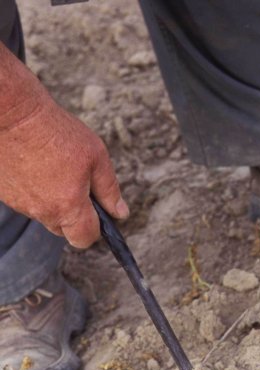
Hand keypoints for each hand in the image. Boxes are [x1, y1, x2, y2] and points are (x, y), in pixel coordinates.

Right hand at [0, 73, 127, 247]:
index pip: (84, 238)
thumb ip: (109, 191)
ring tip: (55, 169)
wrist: (12, 114)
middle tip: (77, 186)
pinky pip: (25, 200)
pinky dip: (33, 190)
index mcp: (68, 206)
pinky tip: (36, 166)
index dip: (95, 229)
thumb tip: (120, 213)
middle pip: (63, 229)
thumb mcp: (96, 158)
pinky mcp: (3, 192)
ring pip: (43, 214)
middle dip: (74, 215)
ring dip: (52, 201)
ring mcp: (19, 203)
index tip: (98, 214)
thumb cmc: (56, 132)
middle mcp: (41, 211)